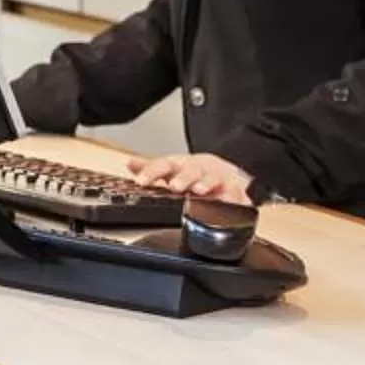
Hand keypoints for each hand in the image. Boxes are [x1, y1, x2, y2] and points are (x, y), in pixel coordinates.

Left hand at [125, 152, 254, 202]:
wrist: (223, 172)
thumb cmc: (191, 172)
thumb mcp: (170, 168)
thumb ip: (150, 168)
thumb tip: (130, 164)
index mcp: (179, 165)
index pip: (163, 166)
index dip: (152, 172)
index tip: (142, 181)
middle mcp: (197, 170)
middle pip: (190, 170)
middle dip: (183, 178)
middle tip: (174, 186)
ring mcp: (216, 178)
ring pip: (211, 178)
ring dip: (205, 183)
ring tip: (199, 190)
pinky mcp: (233, 189)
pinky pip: (234, 193)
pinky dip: (231, 196)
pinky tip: (227, 200)